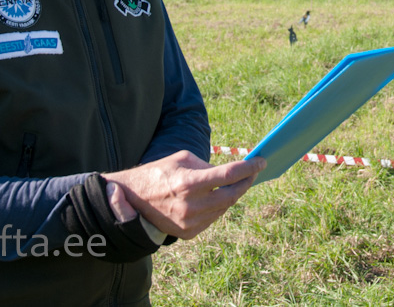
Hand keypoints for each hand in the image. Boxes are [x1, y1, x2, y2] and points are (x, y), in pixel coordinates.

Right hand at [102, 151, 265, 239]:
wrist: (132, 200)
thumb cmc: (158, 173)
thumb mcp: (182, 159)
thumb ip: (208, 166)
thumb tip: (231, 172)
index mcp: (189, 182)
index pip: (229, 175)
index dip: (249, 168)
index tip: (261, 161)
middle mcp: (191, 205)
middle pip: (232, 195)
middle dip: (246, 182)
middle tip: (254, 172)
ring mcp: (190, 222)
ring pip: (224, 208)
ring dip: (233, 194)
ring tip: (237, 182)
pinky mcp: (188, 233)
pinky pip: (213, 218)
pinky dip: (219, 207)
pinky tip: (218, 197)